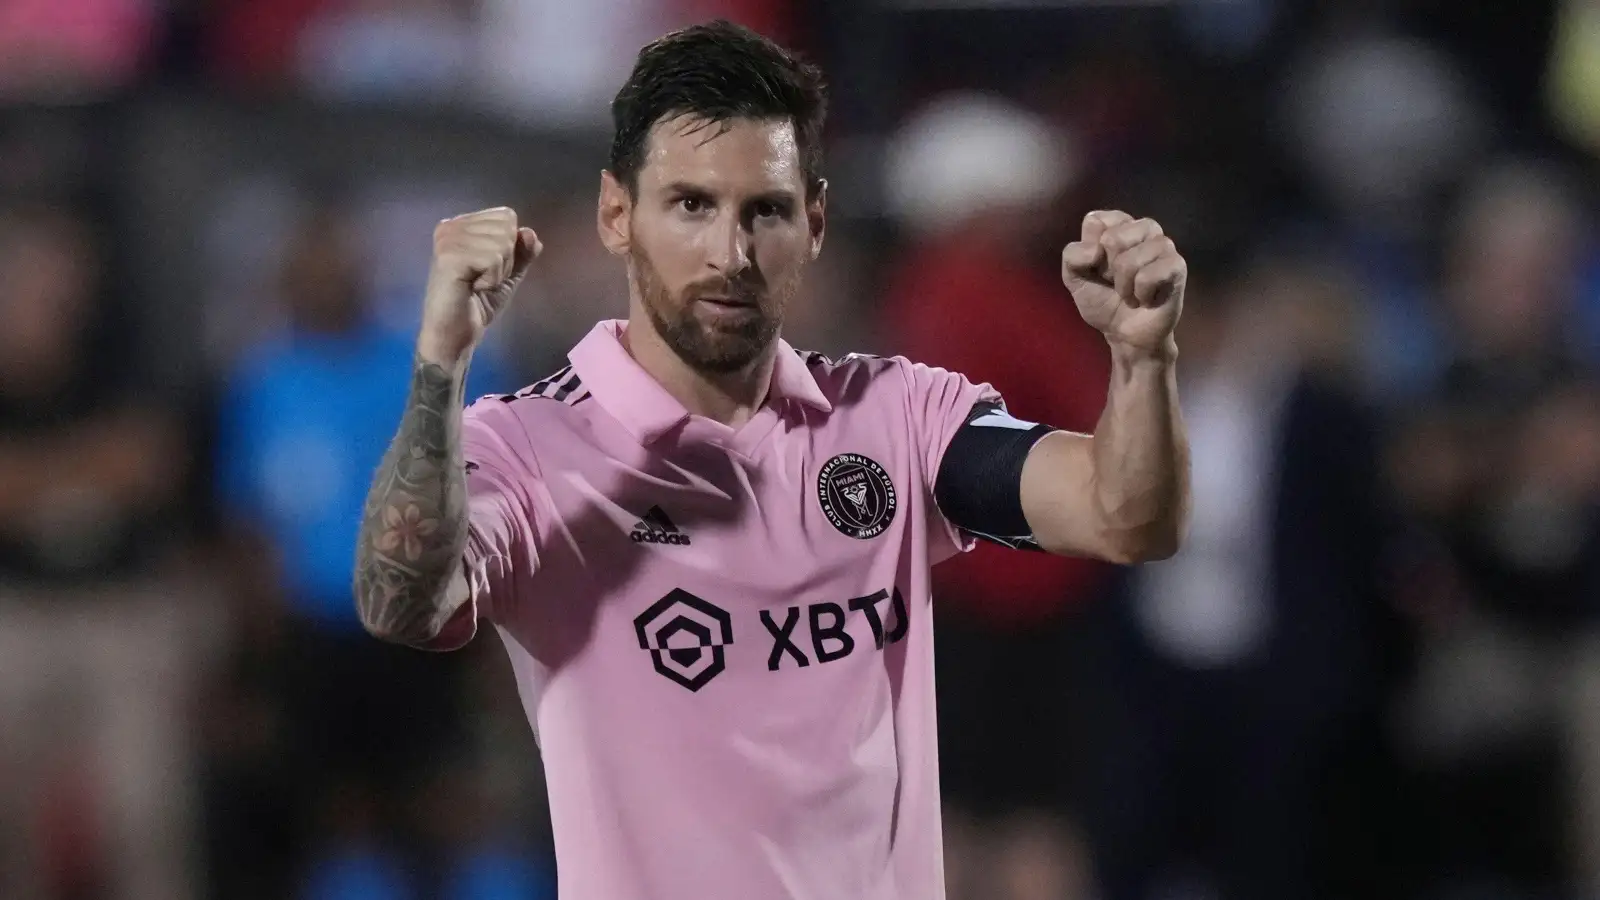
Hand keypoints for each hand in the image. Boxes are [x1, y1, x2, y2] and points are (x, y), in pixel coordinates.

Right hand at [417, 207, 540, 365]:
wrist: (455, 334)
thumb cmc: (478, 304)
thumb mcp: (508, 273)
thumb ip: (522, 252)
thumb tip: (530, 233)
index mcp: (462, 224)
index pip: (506, 216)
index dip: (510, 247)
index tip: (488, 268)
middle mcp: (451, 226)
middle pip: (507, 227)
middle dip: (506, 259)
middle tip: (482, 279)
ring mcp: (447, 239)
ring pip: (502, 243)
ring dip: (498, 272)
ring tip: (476, 284)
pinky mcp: (448, 256)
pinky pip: (493, 259)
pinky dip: (491, 280)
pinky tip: (472, 289)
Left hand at [1062, 210, 1185, 356]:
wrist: (1124, 334)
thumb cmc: (1102, 301)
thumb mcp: (1074, 278)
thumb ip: (1072, 256)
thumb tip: (1095, 250)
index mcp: (1118, 224)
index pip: (1095, 221)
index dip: (1090, 253)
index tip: (1098, 268)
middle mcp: (1143, 228)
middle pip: (1113, 238)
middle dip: (1108, 270)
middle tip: (1116, 282)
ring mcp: (1163, 245)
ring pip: (1130, 259)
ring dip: (1124, 286)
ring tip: (1131, 292)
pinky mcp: (1176, 265)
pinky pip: (1148, 276)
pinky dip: (1140, 294)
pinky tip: (1146, 298)